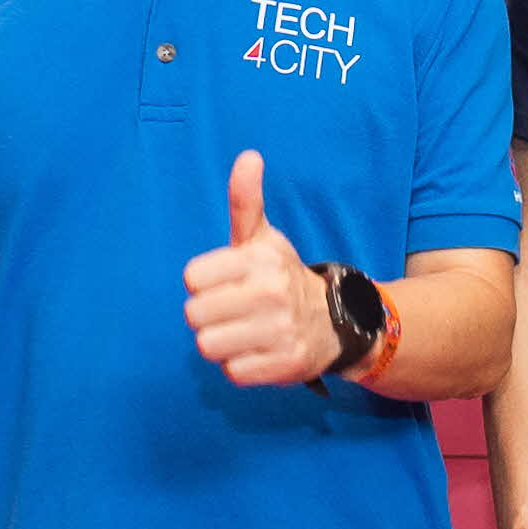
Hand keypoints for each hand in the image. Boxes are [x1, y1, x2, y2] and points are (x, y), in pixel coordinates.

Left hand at [183, 150, 341, 385]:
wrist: (335, 321)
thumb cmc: (281, 276)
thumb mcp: (263, 237)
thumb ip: (245, 200)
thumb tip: (248, 156)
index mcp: (259, 259)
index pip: (191, 278)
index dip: (203, 284)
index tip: (223, 283)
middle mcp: (271, 293)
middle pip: (195, 315)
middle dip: (208, 317)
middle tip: (232, 311)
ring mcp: (279, 331)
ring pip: (209, 346)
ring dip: (221, 344)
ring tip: (242, 333)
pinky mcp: (284, 365)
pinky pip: (233, 372)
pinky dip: (240, 366)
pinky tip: (257, 352)